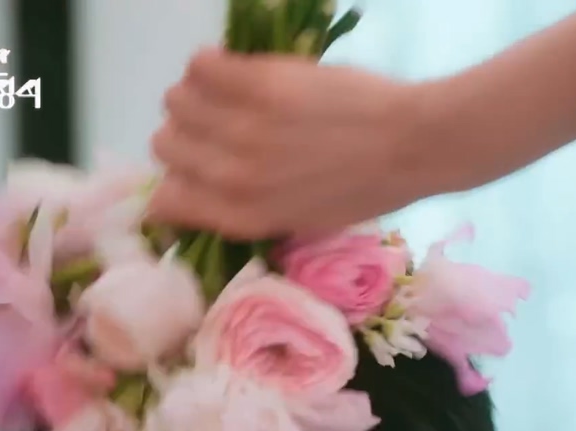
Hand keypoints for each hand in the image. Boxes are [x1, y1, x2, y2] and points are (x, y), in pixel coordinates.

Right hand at [149, 48, 439, 239]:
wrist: (410, 147)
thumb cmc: (366, 188)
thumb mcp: (301, 220)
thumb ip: (249, 209)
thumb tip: (206, 192)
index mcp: (241, 216)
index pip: (164, 201)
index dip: (176, 179)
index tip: (196, 167)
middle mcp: (230, 178)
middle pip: (165, 144)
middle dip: (188, 134)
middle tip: (221, 123)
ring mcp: (241, 129)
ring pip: (176, 101)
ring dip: (198, 96)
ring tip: (231, 94)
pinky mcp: (257, 85)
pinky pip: (201, 65)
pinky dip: (212, 65)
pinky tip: (238, 71)